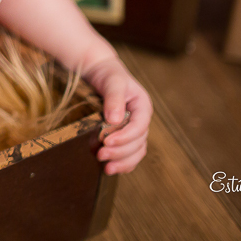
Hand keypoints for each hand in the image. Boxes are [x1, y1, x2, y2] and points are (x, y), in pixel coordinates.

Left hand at [82, 55, 151, 174]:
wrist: (98, 72)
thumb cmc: (107, 74)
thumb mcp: (112, 82)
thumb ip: (114, 98)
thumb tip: (115, 120)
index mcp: (142, 107)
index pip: (139, 127)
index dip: (125, 137)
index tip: (107, 141)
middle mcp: (140, 121)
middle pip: (137, 143)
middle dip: (120, 152)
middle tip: (101, 155)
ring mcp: (132, 130)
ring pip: (135, 152)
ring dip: (122, 162)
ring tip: (105, 168)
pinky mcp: (123, 136)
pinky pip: (128, 155)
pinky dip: (121, 163)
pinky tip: (109, 168)